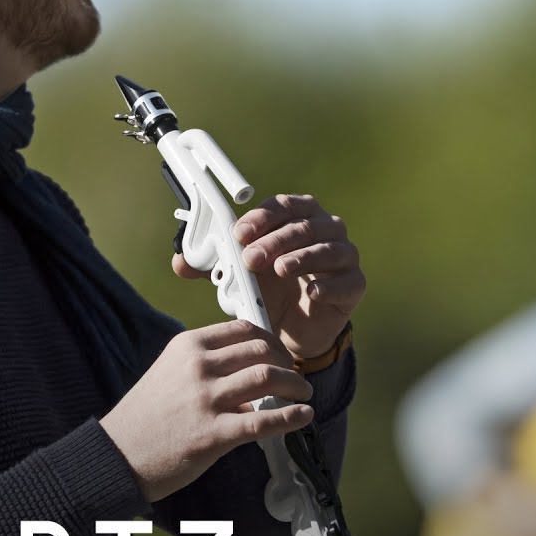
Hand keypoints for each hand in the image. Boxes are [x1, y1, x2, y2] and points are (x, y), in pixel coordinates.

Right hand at [100, 320, 315, 502]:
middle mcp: (198, 367)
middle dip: (287, 361)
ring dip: (295, 385)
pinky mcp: (213, 434)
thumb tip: (250, 379)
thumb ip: (207, 367)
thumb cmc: (146, 417)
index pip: (243, 330)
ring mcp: (206, 400)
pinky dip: (292, 417)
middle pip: (261, 349)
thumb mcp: (170, 374)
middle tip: (295, 375)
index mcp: (188, 347)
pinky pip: (264, 420)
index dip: (271, 340)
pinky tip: (304, 416)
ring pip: (268, 377)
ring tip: (304, 393)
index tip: (281, 353)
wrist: (118, 455)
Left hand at [173, 194, 365, 359]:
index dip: (262, 217)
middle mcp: (326, 230)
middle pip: (305, 226)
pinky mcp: (354, 285)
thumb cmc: (269, 290)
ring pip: (329, 249)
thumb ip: (212, 266)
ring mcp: (344, 257)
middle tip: (251, 258)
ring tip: (280, 269)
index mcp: (299, 216)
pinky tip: (313, 292)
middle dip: (276, 240)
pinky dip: (330, 285)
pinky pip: (348, 281)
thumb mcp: (239, 275)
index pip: (284, 206)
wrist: (293, 329)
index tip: (240, 233)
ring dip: (302, 257)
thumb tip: (180, 263)